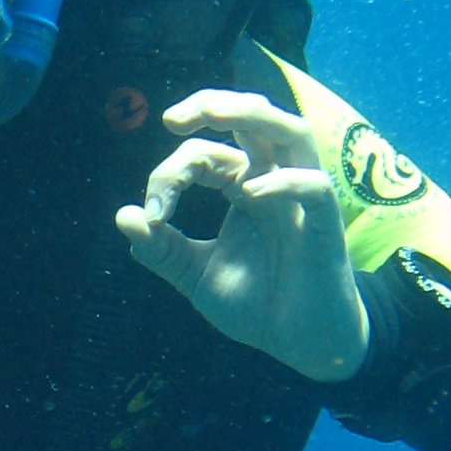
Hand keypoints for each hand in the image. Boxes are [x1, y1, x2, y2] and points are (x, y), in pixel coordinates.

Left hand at [115, 91, 369, 383]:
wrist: (301, 345)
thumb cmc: (258, 305)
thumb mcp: (197, 277)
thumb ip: (163, 248)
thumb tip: (122, 215)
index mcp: (244, 187)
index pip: (205, 155)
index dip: (170, 175)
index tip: (153, 214)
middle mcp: (274, 183)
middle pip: (254, 119)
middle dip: (214, 104)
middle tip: (172, 117)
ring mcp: (303, 201)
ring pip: (292, 133)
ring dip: (253, 116)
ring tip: (214, 114)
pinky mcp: (328, 227)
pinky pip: (316, 187)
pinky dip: (285, 181)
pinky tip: (251, 192)